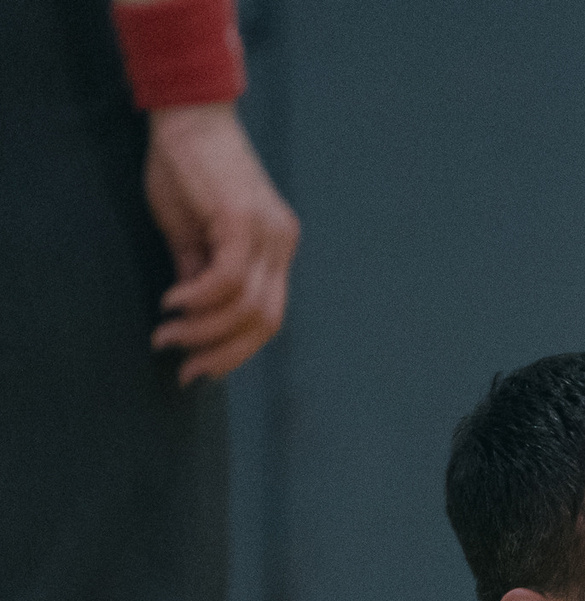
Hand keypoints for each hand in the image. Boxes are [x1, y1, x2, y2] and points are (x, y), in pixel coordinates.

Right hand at [143, 103, 299, 383]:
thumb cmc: (186, 169)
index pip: (268, 318)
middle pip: (266, 323)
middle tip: (187, 370)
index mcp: (276, 250)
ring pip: (247, 307)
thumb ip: (197, 274)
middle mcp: (282, 244)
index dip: (236, 351)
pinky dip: (200, 299)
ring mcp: (268, 233)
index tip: (199, 369)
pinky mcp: (244, 220)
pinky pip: (229, 278)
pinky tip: (173, 304)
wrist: (186, 114)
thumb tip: (192, 317)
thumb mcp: (190, 233)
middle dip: (226, 354)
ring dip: (204, 330)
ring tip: (168, 335)